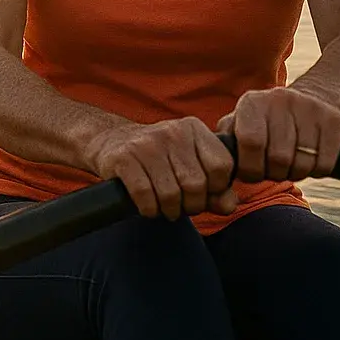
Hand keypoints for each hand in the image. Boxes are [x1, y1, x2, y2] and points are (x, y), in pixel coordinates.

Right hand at [85, 117, 236, 220]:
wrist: (110, 142)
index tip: (204, 193)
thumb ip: (216, 187)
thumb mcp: (191, 165)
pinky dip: (149, 209)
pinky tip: (147, 206)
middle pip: (196, 185)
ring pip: (171, 194)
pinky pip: (145, 196)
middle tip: (181, 206)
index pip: (222, 167)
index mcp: (194, 128)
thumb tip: (228, 205)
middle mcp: (172, 132)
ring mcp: (146, 144)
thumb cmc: (159, 159)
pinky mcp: (123, 158)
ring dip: (169, 210)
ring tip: (164, 207)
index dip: (217, 189)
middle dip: (191, 205)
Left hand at [216, 86, 339, 182]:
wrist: (309, 103)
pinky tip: (310, 160)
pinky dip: (316, 171)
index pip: (251, 142)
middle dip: (274, 174)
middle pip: (279, 157)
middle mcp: (279, 99)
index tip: (252, 174)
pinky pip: (325, 164)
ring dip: (296, 173)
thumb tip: (215, 162)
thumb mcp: (240, 125)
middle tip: (273, 171)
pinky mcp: (334, 120)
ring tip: (290, 165)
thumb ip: (225, 141)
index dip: (250, 168)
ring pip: (303, 163)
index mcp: (251, 102)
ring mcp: (309, 107)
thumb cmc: (264, 125)